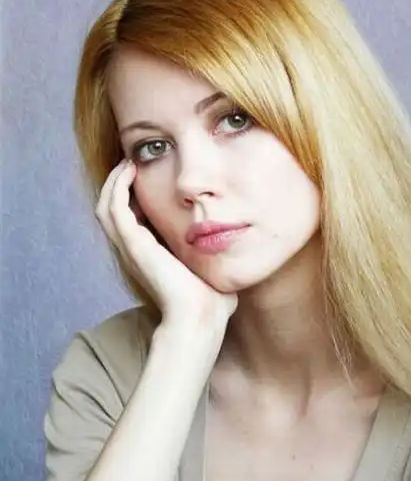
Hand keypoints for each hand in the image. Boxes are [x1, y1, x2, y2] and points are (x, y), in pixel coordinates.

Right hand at [95, 159, 237, 326]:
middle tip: (132, 163)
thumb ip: (216, 256)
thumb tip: (234, 244)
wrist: (202, 318)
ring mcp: (131, 249)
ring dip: (113, 181)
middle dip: (118, 183)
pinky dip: (117, 187)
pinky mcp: (134, 246)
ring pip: (106, 207)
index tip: (147, 175)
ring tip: (129, 162)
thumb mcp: (212, 269)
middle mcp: (135, 252)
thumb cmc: (212, 302)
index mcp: (150, 257)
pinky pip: (114, 209)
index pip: (131, 219)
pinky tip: (131, 171)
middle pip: (111, 210)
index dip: (134, 196)